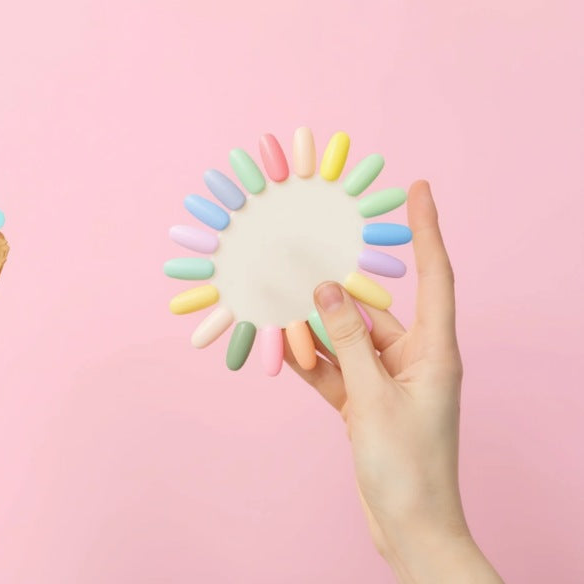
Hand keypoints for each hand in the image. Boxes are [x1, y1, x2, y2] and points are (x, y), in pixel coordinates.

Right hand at [285, 181, 501, 582]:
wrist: (408, 526)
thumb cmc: (407, 466)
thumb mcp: (373, 397)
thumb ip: (347, 340)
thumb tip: (324, 289)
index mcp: (434, 351)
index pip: (434, 276)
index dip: (427, 230)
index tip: (417, 190)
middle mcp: (414, 360)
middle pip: (375, 308)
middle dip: (342, 287)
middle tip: (312, 250)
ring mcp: (387, 382)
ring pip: (347, 340)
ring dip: (317, 329)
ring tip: (281, 301)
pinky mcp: (365, 404)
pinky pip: (335, 370)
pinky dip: (313, 362)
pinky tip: (284, 346)